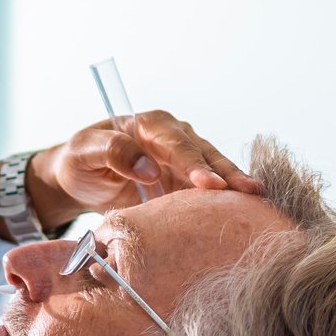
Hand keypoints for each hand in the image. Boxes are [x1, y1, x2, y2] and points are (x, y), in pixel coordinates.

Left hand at [25, 111, 264, 229]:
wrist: (78, 178)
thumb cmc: (80, 160)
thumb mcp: (85, 151)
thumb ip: (113, 152)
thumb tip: (148, 168)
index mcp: (149, 125)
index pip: (177, 144)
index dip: (194, 164)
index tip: (209, 184)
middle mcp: (172, 137)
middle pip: (204, 155)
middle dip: (227, 174)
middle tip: (248, 192)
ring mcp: (181, 160)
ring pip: (213, 171)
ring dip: (233, 186)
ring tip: (256, 201)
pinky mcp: (183, 182)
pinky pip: (206, 191)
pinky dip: (223, 200)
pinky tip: (242, 210)